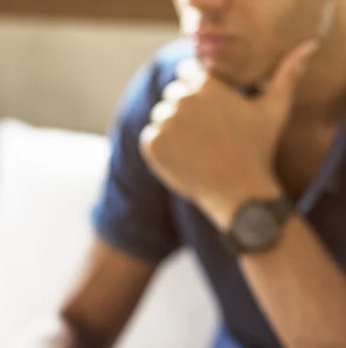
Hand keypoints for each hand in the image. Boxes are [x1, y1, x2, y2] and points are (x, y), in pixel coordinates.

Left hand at [140, 40, 317, 228]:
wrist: (238, 192)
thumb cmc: (257, 150)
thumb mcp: (275, 110)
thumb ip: (284, 76)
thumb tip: (304, 50)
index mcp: (206, 84)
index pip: (186, 73)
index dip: (196, 90)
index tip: (207, 111)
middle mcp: (182, 99)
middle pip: (172, 95)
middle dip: (184, 109)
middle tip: (204, 134)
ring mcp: (165, 122)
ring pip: (160, 117)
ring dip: (171, 129)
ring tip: (195, 148)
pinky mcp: (153, 145)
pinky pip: (149, 138)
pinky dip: (160, 148)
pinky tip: (182, 158)